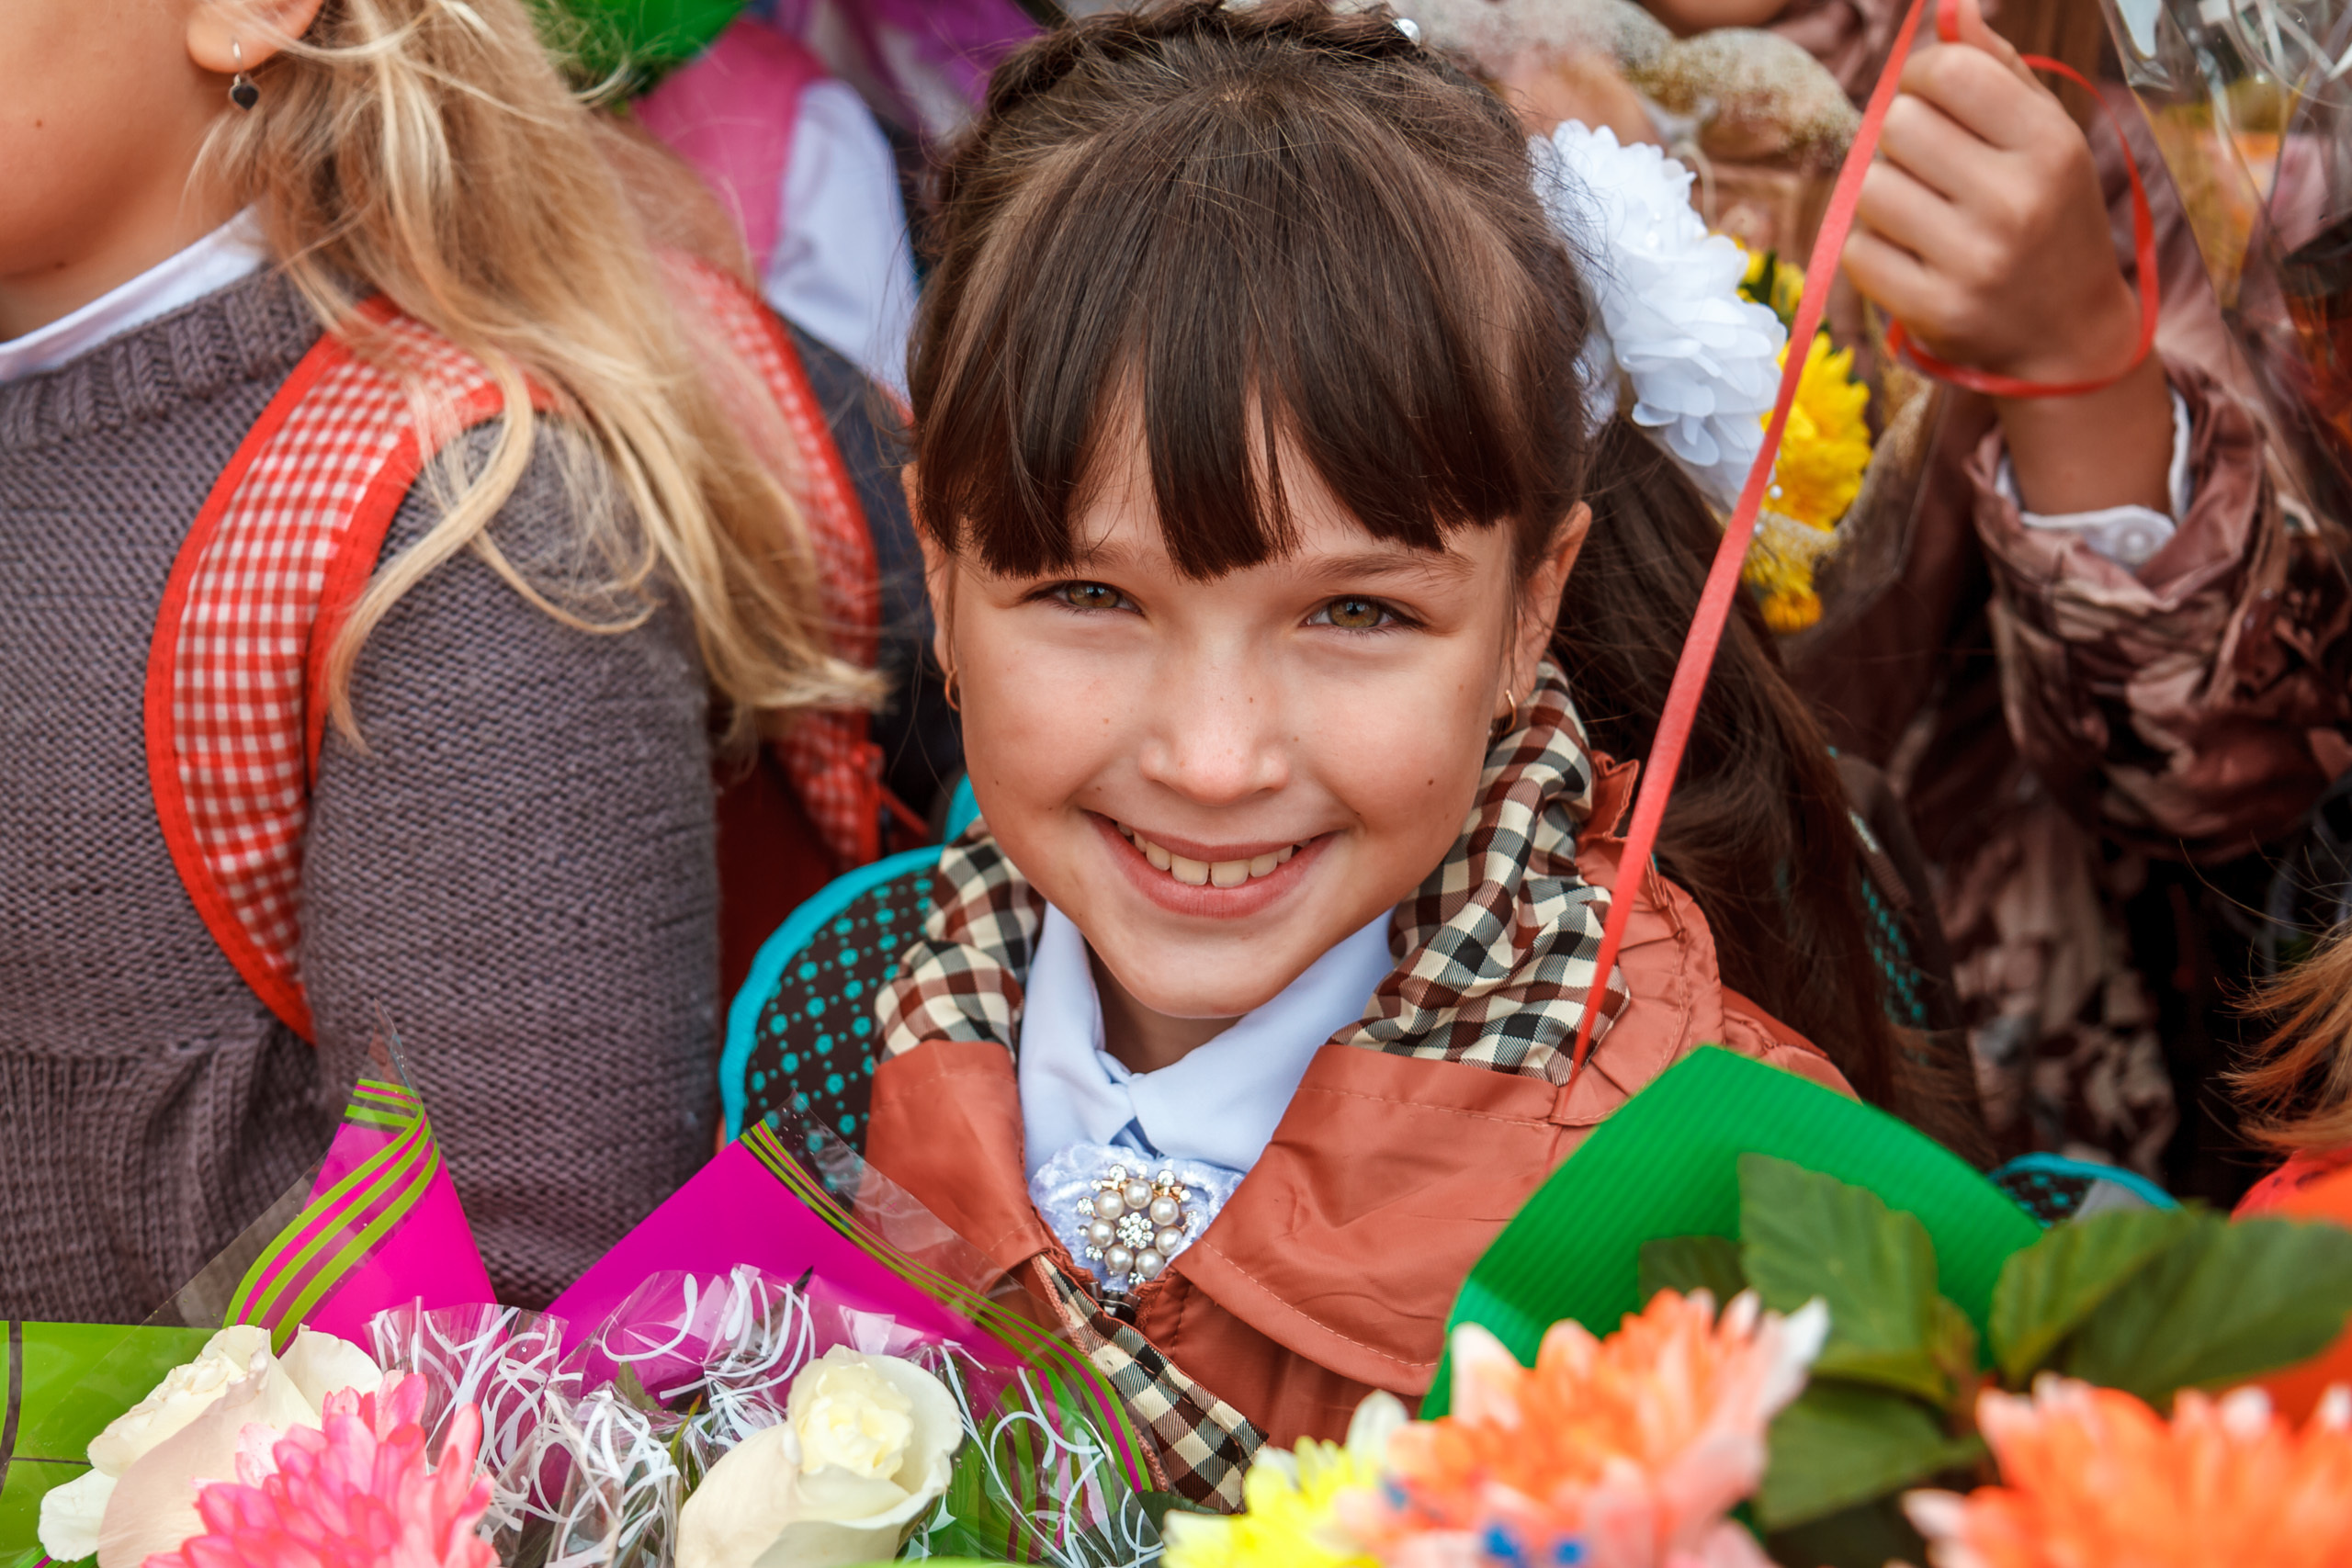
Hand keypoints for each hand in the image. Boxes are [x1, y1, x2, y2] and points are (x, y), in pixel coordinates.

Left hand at [1846, 0, 2172, 517]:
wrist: (2067, 337)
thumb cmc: (2048, 221)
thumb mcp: (2046, 140)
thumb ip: (1998, 70)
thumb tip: (1949, 9)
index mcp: (2050, 144)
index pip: (1947, 70)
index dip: (1919, 75)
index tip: (1928, 97)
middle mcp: (2014, 200)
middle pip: (1898, 124)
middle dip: (1901, 139)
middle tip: (1928, 166)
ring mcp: (1971, 260)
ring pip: (1871, 186)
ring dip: (1884, 195)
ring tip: (1924, 215)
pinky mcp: (1931, 309)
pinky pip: (1859, 248)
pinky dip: (1874, 247)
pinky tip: (1912, 256)